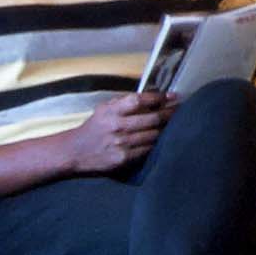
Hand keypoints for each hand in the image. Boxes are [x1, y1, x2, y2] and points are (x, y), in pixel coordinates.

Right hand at [26, 87, 174, 179]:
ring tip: (175, 123)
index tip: (171, 95)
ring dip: (166, 129)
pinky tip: (162, 138)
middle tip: (180, 108)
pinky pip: (147, 150)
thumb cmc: (94, 127)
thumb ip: (123, 103)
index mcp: (112, 111)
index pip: (139, 100)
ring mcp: (121, 144)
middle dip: (169, 113)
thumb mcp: (104, 109)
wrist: (75, 152)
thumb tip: (150, 97)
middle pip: (152, 119)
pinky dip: (156, 143)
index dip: (158, 97)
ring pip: (153, 135)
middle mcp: (117, 127)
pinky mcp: (123, 159)